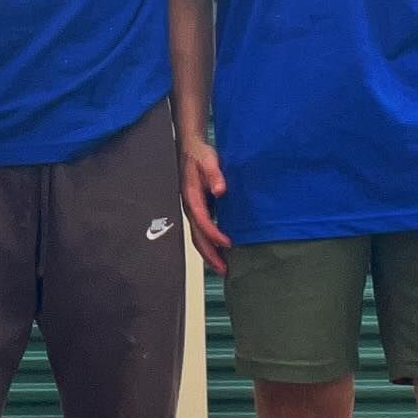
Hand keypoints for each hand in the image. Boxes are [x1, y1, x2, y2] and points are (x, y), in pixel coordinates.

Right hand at [179, 137, 230, 275]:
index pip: (202, 220)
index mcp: (191, 196)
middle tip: (223, 269)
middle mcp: (189, 207)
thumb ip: (214, 174)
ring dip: (208, 253)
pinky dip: (209, 244)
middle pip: (197, 236)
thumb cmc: (200, 154)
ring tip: (222, 268)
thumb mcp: (208, 159)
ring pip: (197, 237)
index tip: (228, 244)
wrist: (190, 148)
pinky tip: (219, 251)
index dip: (214, 233)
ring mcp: (192, 210)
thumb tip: (219, 190)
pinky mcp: (197, 209)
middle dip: (209, 254)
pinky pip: (201, 231)